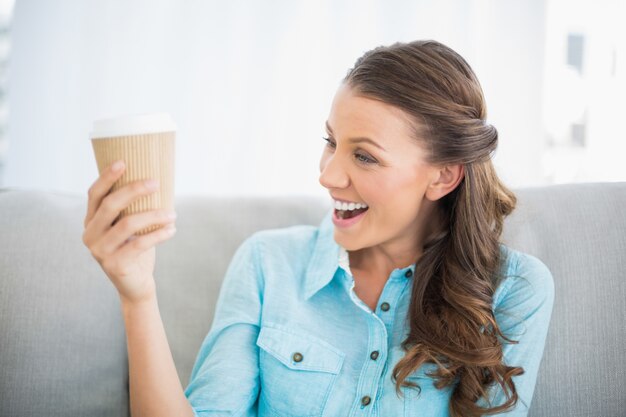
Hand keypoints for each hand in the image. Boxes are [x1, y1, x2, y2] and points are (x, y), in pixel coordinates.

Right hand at [82, 160, 176, 303]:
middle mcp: (90, 234)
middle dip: (134, 190)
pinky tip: (172, 229)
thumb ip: (132, 209)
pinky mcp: (115, 265)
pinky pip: (140, 243)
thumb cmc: (135, 250)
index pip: (95, 194)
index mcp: (91, 221)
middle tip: (156, 183)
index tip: (122, 162)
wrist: (135, 286)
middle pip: (110, 205)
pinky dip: (159, 234)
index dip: (107, 177)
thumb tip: (156, 181)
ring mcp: (100, 251)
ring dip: (154, 215)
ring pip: (127, 224)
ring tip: (172, 213)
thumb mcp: (129, 227)